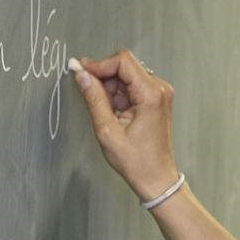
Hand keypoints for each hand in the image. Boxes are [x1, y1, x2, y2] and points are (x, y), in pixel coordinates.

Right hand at [72, 49, 179, 201]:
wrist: (156, 178)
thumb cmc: (136, 161)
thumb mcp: (107, 130)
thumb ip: (94, 99)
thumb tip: (81, 75)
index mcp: (151, 94)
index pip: (122, 61)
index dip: (99, 64)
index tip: (81, 71)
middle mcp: (159, 89)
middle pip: (125, 66)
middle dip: (103, 77)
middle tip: (89, 94)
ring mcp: (159, 94)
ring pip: (126, 76)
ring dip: (110, 88)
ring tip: (106, 113)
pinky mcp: (155, 100)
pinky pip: (132, 86)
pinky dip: (118, 95)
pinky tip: (114, 114)